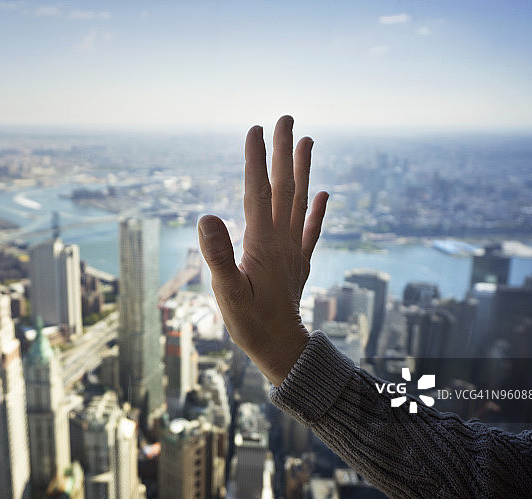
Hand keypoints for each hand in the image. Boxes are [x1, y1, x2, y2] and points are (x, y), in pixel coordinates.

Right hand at [198, 115, 328, 385]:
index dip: (256, 160)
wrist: (281, 347)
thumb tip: (207, 216)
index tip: (255, 129)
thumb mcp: (226, 292)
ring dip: (303, 170)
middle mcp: (282, 239)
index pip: (258, 192)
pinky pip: (311, 230)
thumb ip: (217, 254)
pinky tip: (324, 193)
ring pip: (301, 201)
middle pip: (284, 187)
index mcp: (263, 242)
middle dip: (284, 151)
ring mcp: (294, 249)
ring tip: (308, 141)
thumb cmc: (250, 322)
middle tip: (286, 118)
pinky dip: (318, 210)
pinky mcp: (299, 262)